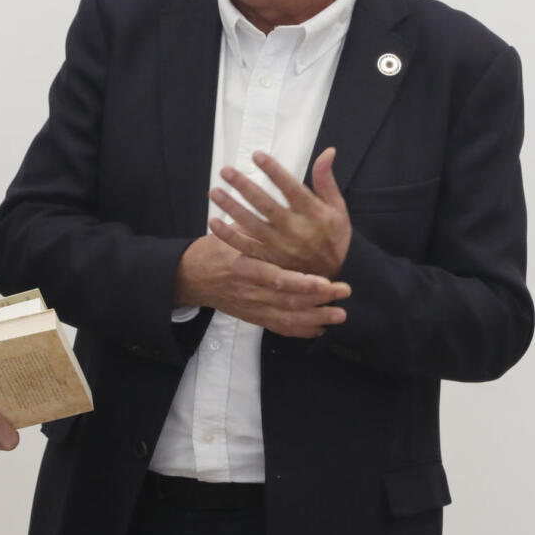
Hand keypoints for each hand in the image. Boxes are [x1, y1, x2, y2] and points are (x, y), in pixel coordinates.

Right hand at [174, 233, 350, 337]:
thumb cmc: (216, 249)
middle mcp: (249, 292)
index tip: (325, 282)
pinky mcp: (253, 318)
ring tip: (339, 315)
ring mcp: (251, 308)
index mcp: (243, 268)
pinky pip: (279, 328)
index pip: (277, 279)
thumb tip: (286, 203)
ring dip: (316, 318)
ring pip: (288, 319)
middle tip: (343, 292)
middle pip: (288, 303)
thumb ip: (258, 223)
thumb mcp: (233, 231)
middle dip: (318, 301)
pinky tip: (319, 329)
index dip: (302, 283)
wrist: (191, 277)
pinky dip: (300, 331)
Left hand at [207, 148, 352, 278]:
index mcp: (313, 213)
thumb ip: (326, 180)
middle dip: (245, 187)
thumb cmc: (335, 236)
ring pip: (252, 225)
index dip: (274, 171)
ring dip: (231, 208)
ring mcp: (281, 246)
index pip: (291, 188)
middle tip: (226, 171)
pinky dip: (229, 236)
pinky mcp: (270, 260)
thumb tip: (328, 151)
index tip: (257, 155)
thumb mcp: (338, 207)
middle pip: (266, 205)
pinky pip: (246, 247)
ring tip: (214, 192)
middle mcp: (295, 229)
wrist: (335, 275)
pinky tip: (214, 223)